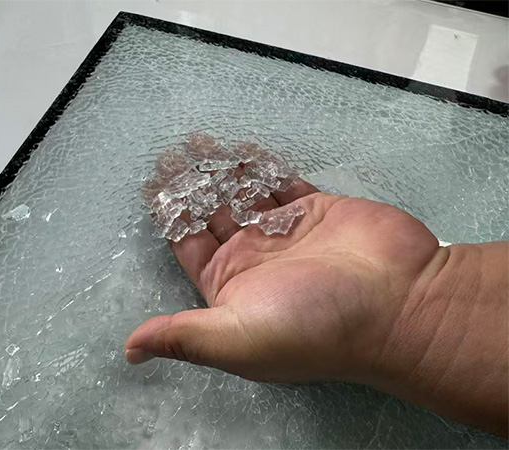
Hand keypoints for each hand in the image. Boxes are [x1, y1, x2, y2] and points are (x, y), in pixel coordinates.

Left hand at [125, 178, 439, 383]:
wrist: (398, 302)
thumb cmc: (314, 326)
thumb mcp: (236, 339)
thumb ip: (183, 337)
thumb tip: (130, 351)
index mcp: (230, 287)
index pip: (188, 245)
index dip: (168, 216)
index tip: (150, 184)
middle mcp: (255, 259)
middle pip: (212, 213)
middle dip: (190, 185)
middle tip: (170, 152)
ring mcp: (286, 232)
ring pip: (244, 193)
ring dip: (219, 170)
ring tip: (197, 141)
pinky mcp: (316, 209)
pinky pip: (280, 183)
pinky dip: (261, 167)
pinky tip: (240, 148)